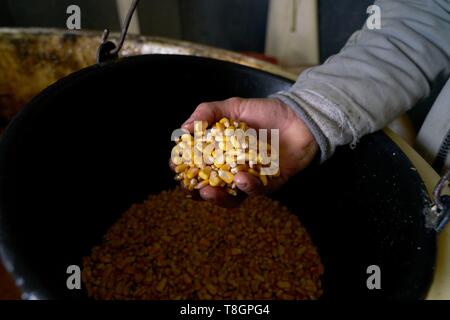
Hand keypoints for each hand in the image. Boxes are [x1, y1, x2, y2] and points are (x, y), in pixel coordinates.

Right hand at [172, 97, 317, 206]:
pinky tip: (241, 178)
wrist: (299, 115)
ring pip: (233, 196)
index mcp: (223, 155)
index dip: (186, 170)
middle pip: (213, 188)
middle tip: (190, 189)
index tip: (176, 168)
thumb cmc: (266, 112)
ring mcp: (253, 178)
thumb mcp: (233, 108)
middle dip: (199, 191)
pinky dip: (248, 186)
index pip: (200, 167)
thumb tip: (184, 128)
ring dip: (219, 196)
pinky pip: (258, 190)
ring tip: (208, 191)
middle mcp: (235, 170)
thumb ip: (208, 113)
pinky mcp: (272, 183)